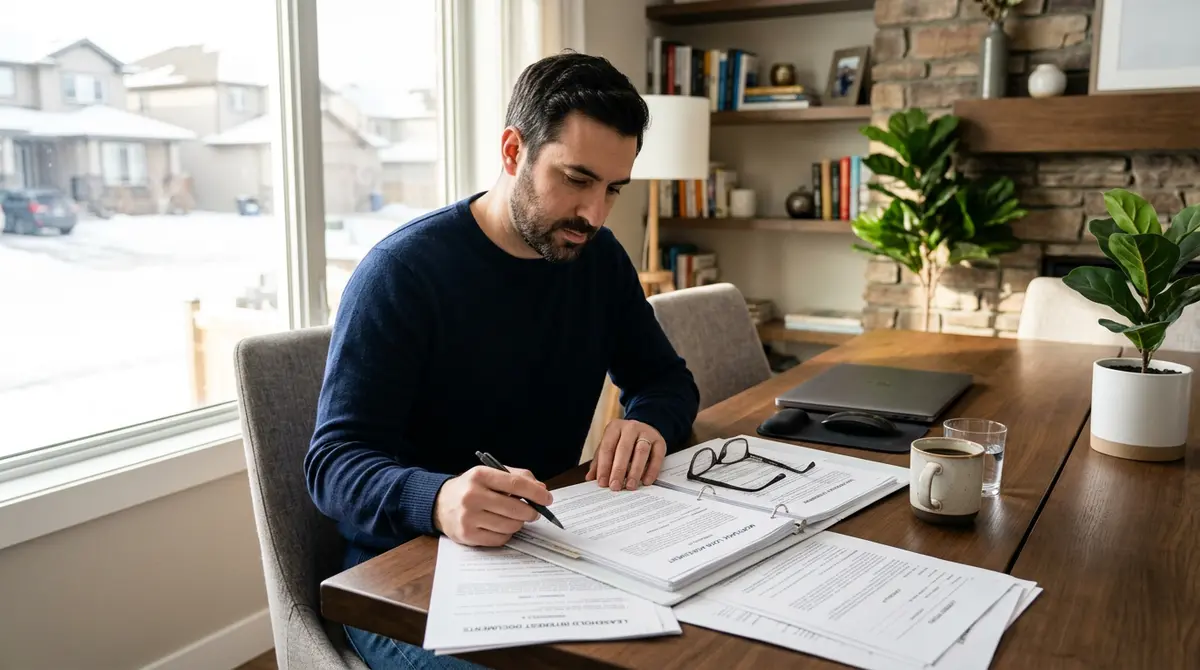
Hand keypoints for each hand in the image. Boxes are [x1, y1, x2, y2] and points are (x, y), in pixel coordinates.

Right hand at [433, 466, 552, 546]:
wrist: (440, 503)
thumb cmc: (471, 488)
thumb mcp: (490, 474)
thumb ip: (517, 477)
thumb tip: (541, 489)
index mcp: (480, 476)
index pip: (516, 484)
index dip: (536, 493)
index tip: (547, 498)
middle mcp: (472, 496)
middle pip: (515, 508)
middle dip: (531, 512)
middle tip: (534, 512)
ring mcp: (468, 517)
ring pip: (510, 526)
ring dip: (518, 523)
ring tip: (513, 518)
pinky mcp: (468, 535)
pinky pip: (500, 539)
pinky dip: (506, 534)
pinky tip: (500, 526)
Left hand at [586, 419, 665, 491]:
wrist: (644, 429)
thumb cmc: (623, 441)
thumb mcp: (610, 446)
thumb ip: (599, 461)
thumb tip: (590, 478)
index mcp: (614, 427)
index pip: (607, 447)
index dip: (603, 466)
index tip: (602, 483)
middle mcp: (630, 427)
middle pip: (624, 449)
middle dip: (618, 470)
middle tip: (615, 486)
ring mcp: (647, 433)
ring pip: (641, 451)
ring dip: (635, 471)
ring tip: (630, 486)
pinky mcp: (660, 441)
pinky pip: (657, 457)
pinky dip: (651, 470)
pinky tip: (646, 481)